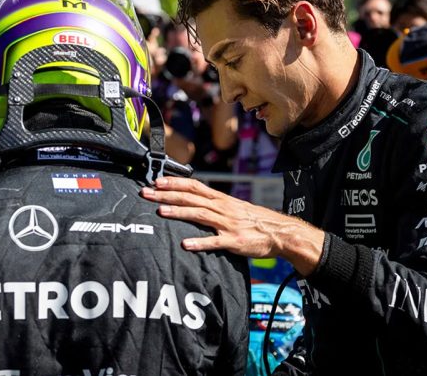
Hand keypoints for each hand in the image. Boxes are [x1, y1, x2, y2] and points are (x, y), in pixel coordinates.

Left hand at [141, 177, 293, 257]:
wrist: (280, 232)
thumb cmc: (255, 221)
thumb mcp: (233, 207)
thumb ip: (214, 204)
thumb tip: (193, 201)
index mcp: (221, 199)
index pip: (193, 186)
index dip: (174, 183)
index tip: (156, 181)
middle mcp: (222, 208)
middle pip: (190, 198)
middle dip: (166, 195)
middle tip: (146, 194)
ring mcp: (227, 224)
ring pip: (199, 215)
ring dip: (179, 212)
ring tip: (160, 212)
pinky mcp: (234, 241)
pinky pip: (215, 242)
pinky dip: (200, 242)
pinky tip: (186, 244)